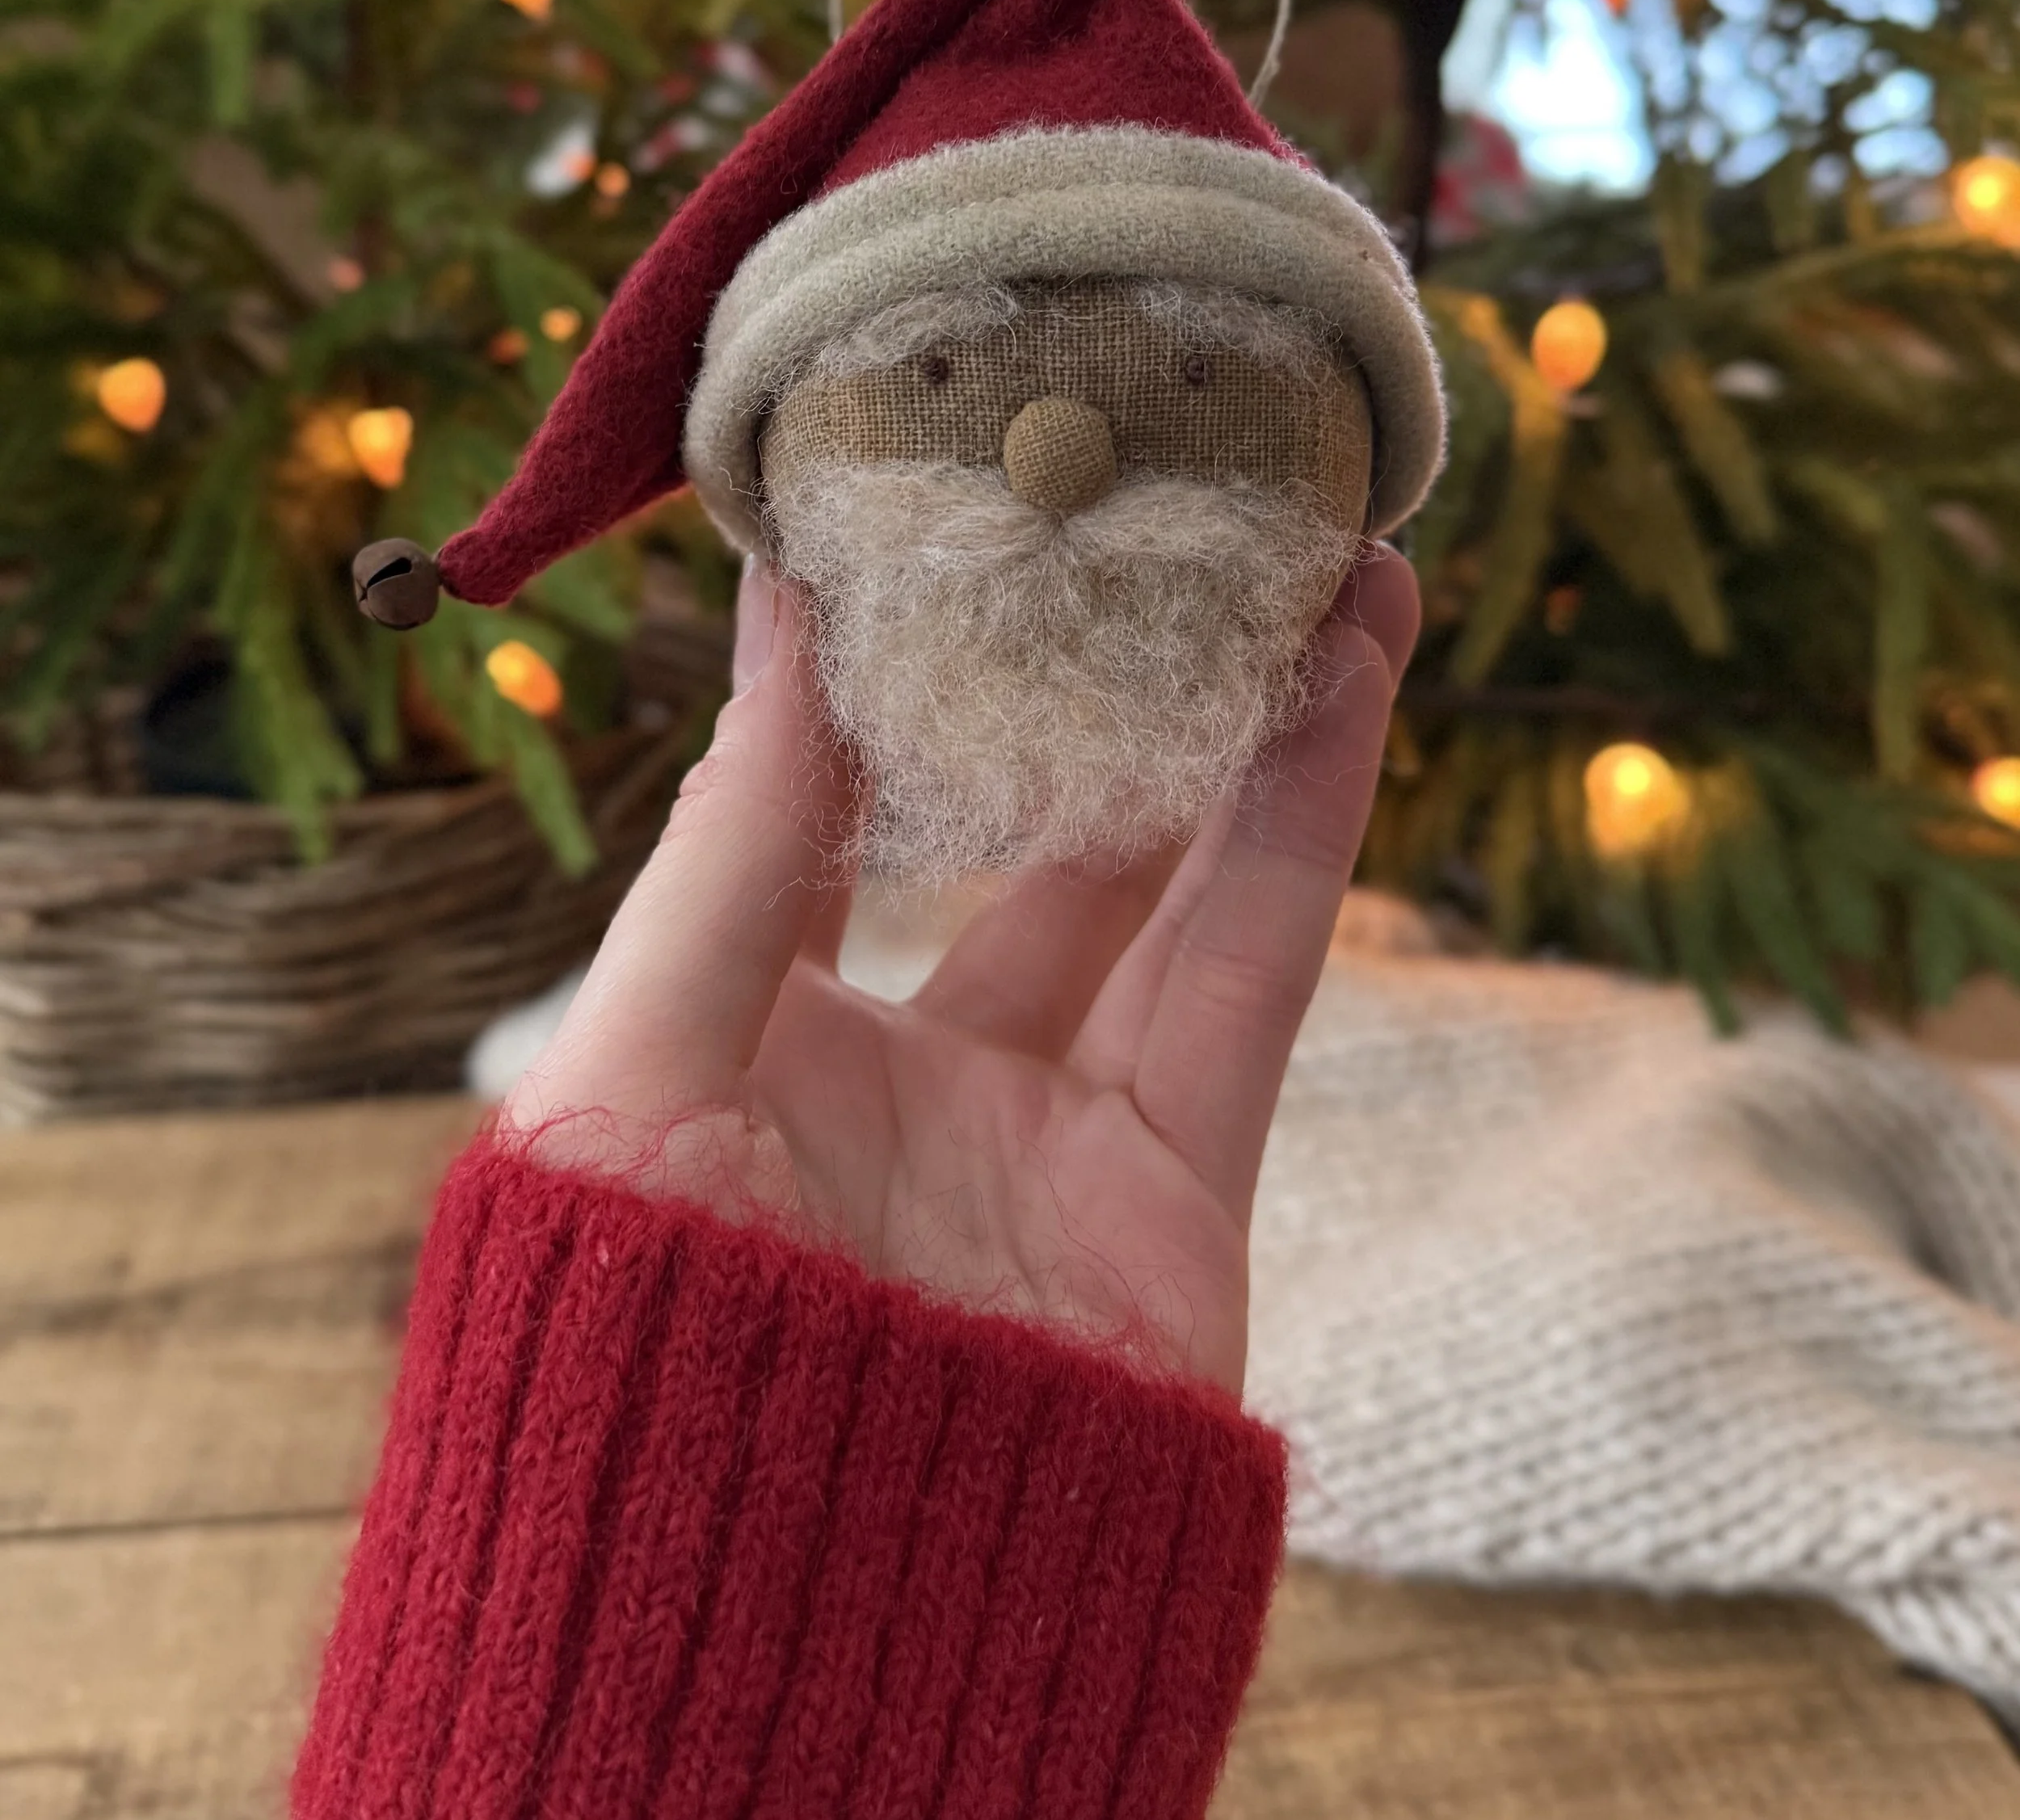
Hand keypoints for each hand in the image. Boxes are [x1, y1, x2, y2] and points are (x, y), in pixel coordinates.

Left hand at [502, 548, 1418, 1393]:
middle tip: (1161, 509)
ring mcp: (1047, 1137)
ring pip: (1167, 880)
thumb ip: (729, 843)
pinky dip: (1302, 819)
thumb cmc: (629, 1359)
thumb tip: (767, 605)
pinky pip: (1250, 976)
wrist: (770, 1638)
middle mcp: (906, 1079)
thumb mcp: (633, 1067)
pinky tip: (1345, 670)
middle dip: (1100, 678)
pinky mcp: (1172, 1197)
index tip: (948, 504)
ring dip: (1242, 708)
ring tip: (1309, 542)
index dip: (894, 659)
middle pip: (1026, 832)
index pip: (832, 808)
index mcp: (752, 1039)